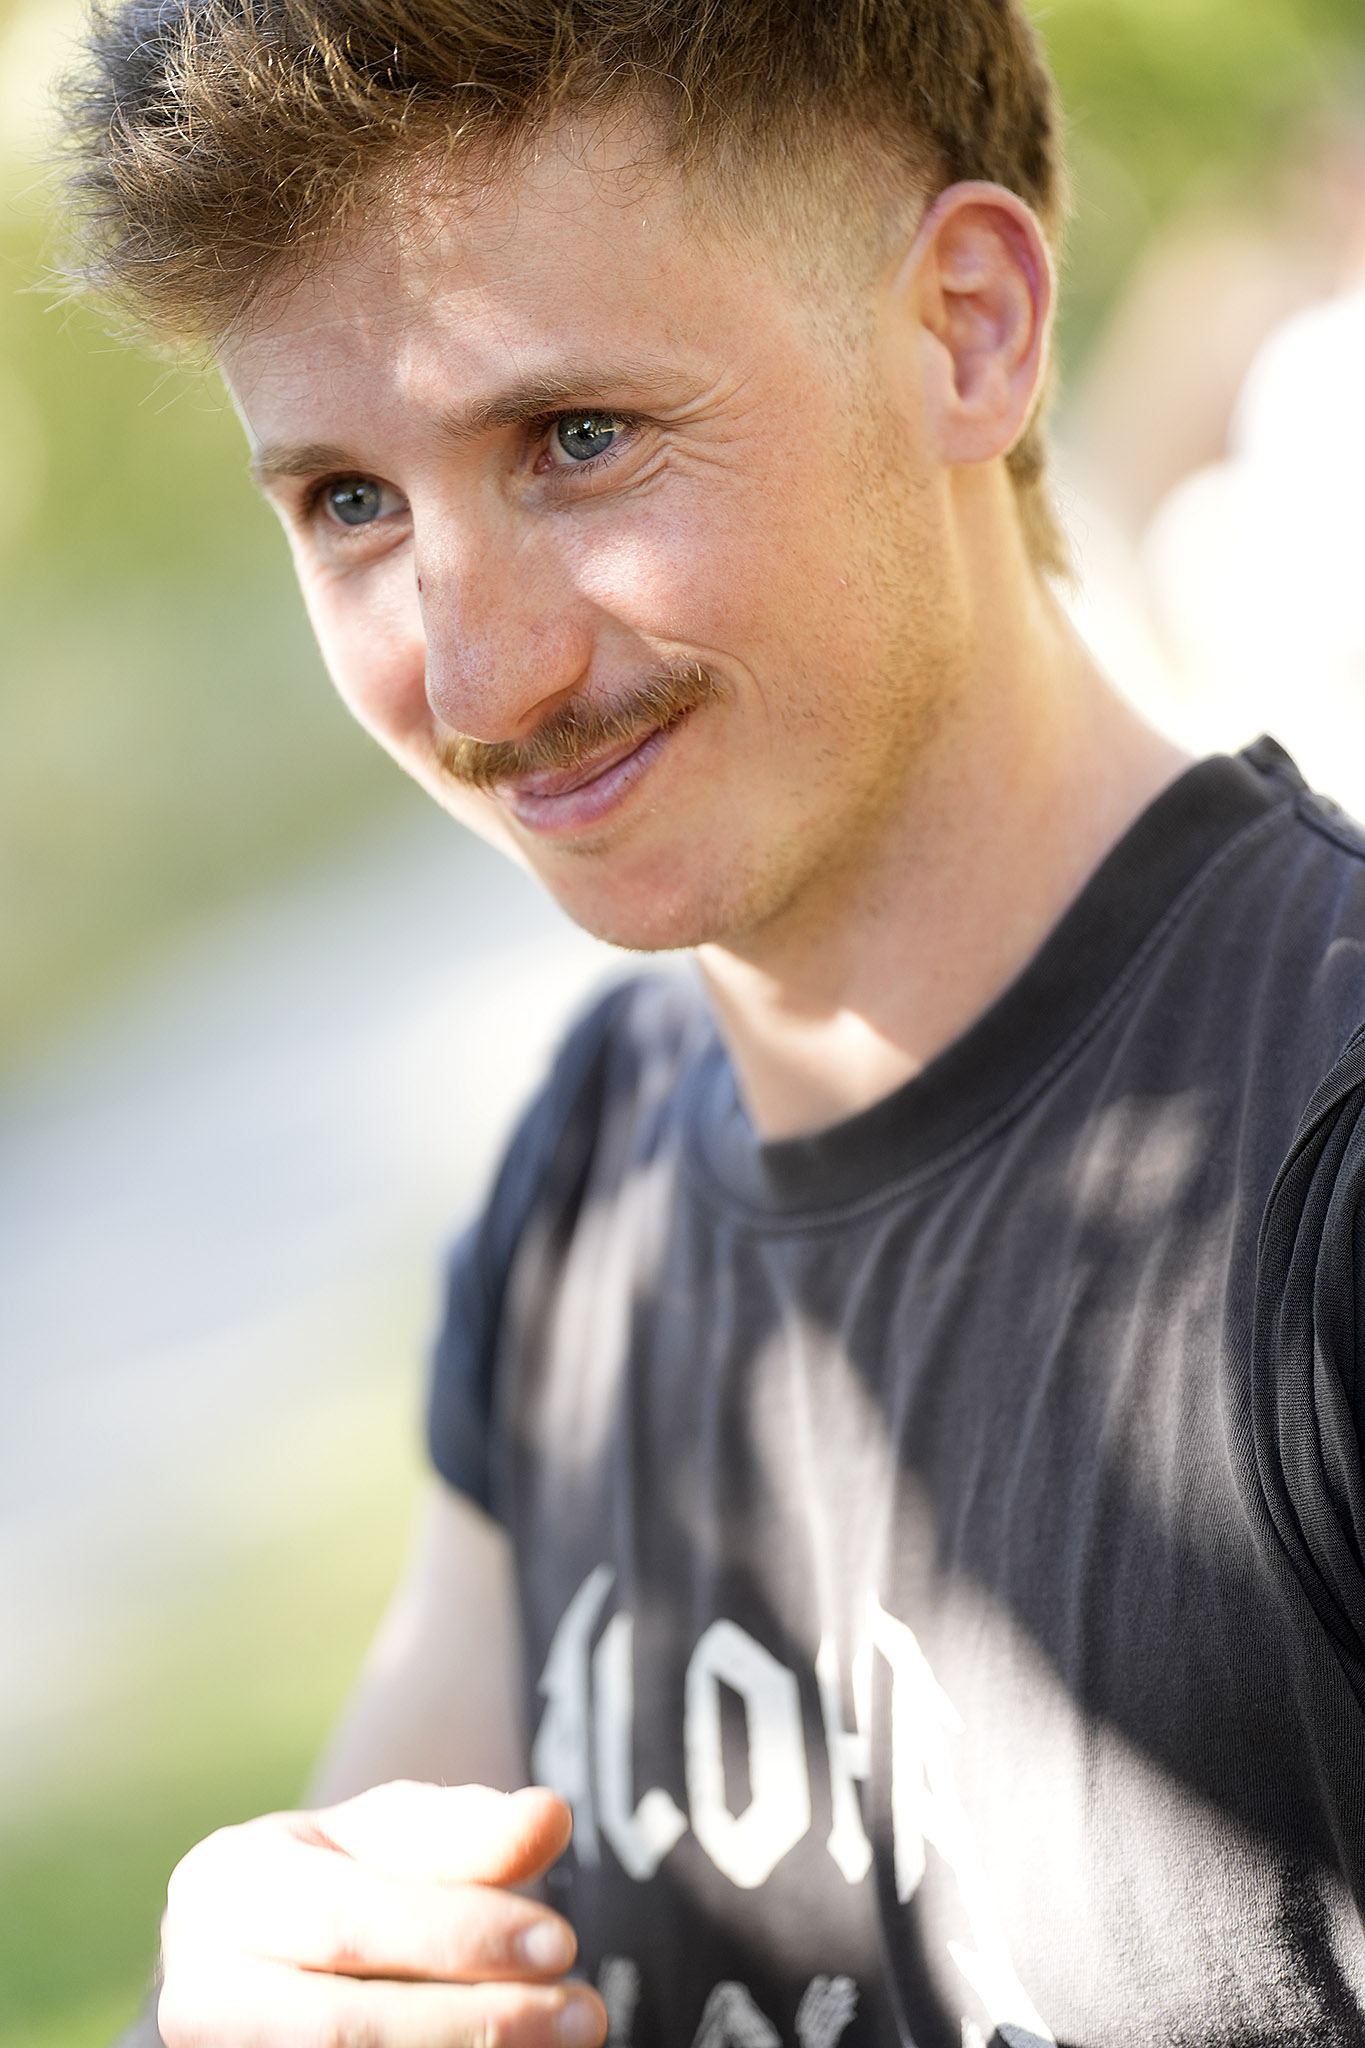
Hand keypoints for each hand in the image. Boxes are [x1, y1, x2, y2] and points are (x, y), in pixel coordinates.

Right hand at [158, 1781, 607, 2047]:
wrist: (281, 1962)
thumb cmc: (350, 1882)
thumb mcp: (398, 1838)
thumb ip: (469, 1831)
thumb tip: (551, 1815)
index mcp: (223, 1886)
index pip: (347, 1920)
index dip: (457, 1935)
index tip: (561, 1940)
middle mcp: (197, 1989)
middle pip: (340, 2029)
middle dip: (476, 2023)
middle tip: (585, 2013)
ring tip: (570, 2036)